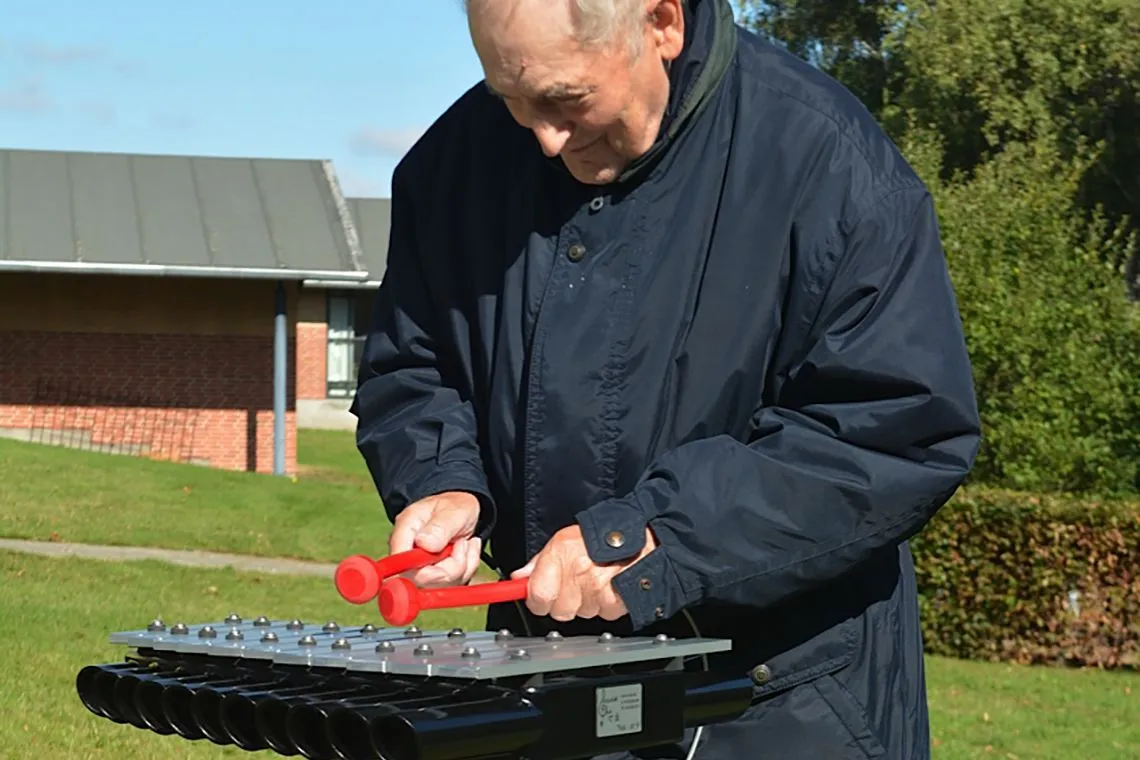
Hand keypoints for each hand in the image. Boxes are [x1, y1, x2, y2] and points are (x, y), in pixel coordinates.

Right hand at [388, 491, 482, 587]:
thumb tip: (424, 544)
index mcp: (404, 532)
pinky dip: (467, 568)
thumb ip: (439, 527)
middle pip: (422, 581)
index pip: (401, 566)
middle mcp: (407, 553)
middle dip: (451, 569)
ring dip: (462, 566)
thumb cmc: (453, 506)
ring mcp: (420, 566)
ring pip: (441, 585)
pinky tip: (466, 549)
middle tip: (463, 545)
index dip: (422, 575)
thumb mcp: (451, 510)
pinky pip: (453, 583)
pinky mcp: (435, 575)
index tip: (443, 572)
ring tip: (465, 543)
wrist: (461, 510)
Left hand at [511, 525, 657, 621]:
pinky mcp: (616, 602)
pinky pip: (602, 613)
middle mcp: (578, 573)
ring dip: (586, 602)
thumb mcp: (564, 539)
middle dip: (563, 602)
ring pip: (581, 613)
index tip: (538, 597)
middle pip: (559, 611)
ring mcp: (598, 589)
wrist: (642, 538)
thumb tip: (520, 577)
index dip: (537, 600)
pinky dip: (605, 604)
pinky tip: (609, 586)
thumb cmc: (604, 536)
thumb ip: (539, 561)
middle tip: (573, 584)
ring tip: (595, 579)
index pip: (537, 596)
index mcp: (561, 555)